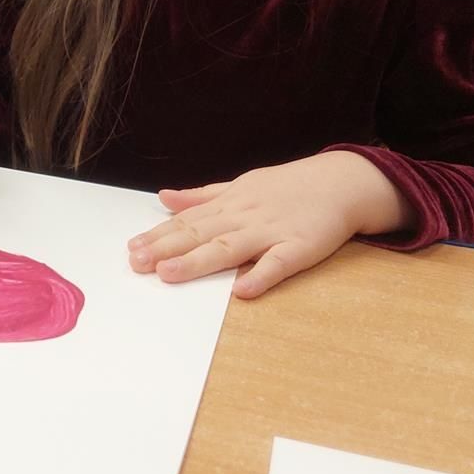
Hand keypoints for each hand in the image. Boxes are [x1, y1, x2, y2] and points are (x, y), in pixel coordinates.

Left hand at [127, 152, 411, 298]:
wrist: (343, 182)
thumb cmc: (288, 188)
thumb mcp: (240, 185)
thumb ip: (202, 196)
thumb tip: (164, 197)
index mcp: (229, 204)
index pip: (187, 221)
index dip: (158, 235)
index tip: (131, 248)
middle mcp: (244, 216)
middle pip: (200, 233)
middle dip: (166, 248)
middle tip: (136, 262)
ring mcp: (272, 231)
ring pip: (230, 247)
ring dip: (198, 261)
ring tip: (169, 273)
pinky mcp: (301, 246)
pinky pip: (280, 263)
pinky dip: (262, 275)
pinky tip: (242, 291)